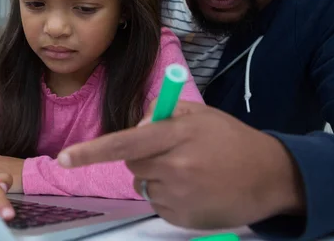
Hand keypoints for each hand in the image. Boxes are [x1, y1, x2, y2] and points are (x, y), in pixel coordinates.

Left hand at [57, 101, 305, 228]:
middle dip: (143, 157)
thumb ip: (161, 112)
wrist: (271, 176)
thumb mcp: (199, 113)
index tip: (63, 159)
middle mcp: (175, 167)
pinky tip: (195, 190)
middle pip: (132, 164)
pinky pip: (158, 205)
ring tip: (190, 172)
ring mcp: (179, 197)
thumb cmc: (231, 139)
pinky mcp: (183, 220)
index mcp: (177, 136)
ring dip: (156, 177)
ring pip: (144, 185)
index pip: (126, 142)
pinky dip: (169, 197)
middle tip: (172, 152)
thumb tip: (134, 126)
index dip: (92, 151)